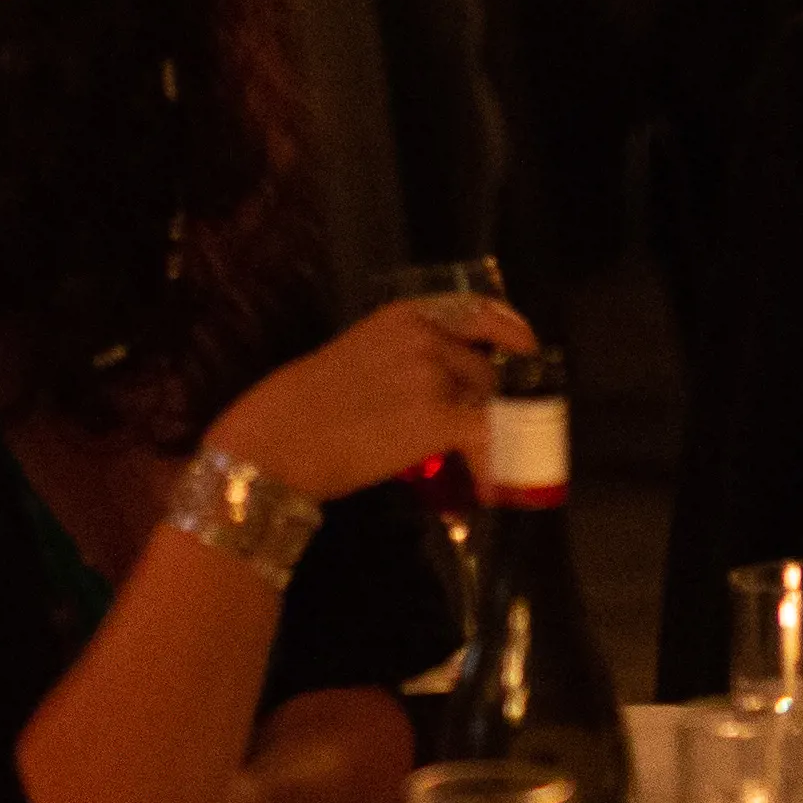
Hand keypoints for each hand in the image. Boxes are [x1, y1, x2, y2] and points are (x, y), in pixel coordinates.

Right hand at [207, 293, 527, 507]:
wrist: (277, 439)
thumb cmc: (300, 406)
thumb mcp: (357, 356)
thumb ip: (401, 360)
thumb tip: (436, 388)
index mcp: (403, 314)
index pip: (478, 312)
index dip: (510, 332)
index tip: (524, 350)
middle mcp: (426, 335)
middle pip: (485, 371)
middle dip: (489, 407)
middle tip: (483, 440)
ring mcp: (436, 374)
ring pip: (490, 406)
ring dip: (490, 439)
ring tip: (481, 470)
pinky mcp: (440, 417)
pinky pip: (488, 441)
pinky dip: (493, 467)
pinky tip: (486, 490)